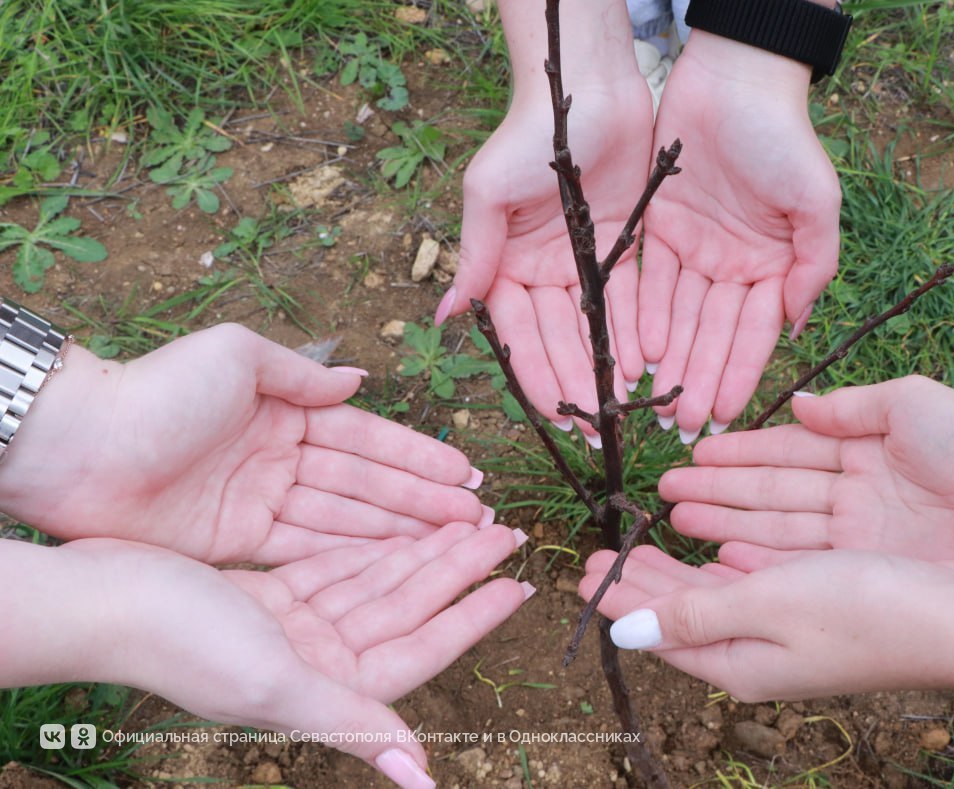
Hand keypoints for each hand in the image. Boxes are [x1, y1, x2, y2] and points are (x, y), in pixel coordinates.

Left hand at [0, 325, 488, 564]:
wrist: (77, 447)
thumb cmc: (157, 391)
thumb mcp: (236, 357)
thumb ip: (301, 375)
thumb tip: (358, 379)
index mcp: (283, 410)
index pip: (366, 439)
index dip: (418, 458)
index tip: (467, 474)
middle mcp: (280, 458)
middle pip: (365, 485)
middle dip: (423, 502)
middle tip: (479, 519)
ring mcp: (259, 503)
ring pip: (344, 522)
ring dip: (398, 532)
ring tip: (454, 544)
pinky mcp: (235, 543)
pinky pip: (304, 551)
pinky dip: (348, 558)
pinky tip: (394, 565)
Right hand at [45, 525, 529, 787]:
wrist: (102, 601)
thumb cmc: (183, 645)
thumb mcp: (276, 684)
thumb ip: (352, 723)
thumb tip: (421, 777)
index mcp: (327, 688)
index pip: (421, 650)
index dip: (472, 618)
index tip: (518, 587)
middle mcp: (316, 662)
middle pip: (407, 610)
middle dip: (458, 572)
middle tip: (507, 534)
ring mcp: (295, 628)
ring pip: (377, 584)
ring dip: (423, 554)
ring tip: (471, 522)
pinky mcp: (270, 597)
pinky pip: (339, 567)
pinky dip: (373, 548)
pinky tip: (405, 529)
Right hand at [442, 79, 654, 438]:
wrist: (588, 89)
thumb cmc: (528, 135)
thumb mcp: (489, 194)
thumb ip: (474, 256)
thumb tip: (441, 317)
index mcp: (506, 263)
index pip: (518, 333)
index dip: (534, 375)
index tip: (552, 415)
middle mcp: (543, 271)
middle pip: (558, 340)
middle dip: (573, 386)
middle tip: (592, 431)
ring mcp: (583, 264)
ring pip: (594, 330)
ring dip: (602, 372)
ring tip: (619, 412)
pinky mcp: (622, 250)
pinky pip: (629, 303)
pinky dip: (633, 336)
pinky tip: (643, 370)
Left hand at [580, 544, 953, 702]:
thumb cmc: (866, 608)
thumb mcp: (767, 603)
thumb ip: (696, 614)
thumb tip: (628, 632)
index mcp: (740, 662)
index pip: (661, 634)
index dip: (620, 602)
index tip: (584, 570)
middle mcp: (761, 656)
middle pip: (683, 618)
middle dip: (641, 586)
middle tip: (601, 554)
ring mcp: (792, 636)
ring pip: (714, 602)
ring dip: (676, 575)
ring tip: (640, 550)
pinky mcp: (820, 611)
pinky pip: (751, 591)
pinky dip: (721, 571)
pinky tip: (714, 554)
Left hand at [639, 33, 839, 440]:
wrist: (735, 75)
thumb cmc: (783, 137)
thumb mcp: (816, 203)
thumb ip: (813, 267)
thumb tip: (798, 327)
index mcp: (774, 264)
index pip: (753, 332)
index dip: (738, 374)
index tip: (724, 416)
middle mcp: (734, 264)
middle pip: (711, 333)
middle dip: (700, 381)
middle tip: (684, 428)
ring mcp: (696, 247)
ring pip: (678, 316)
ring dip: (669, 361)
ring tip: (656, 404)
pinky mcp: (658, 226)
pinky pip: (647, 281)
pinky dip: (641, 317)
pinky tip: (636, 354)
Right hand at [660, 377, 953, 581]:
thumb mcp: (906, 403)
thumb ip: (847, 407)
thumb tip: (794, 402)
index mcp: (862, 448)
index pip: (785, 451)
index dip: (737, 453)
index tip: (691, 453)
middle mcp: (853, 493)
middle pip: (772, 493)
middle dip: (718, 492)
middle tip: (664, 494)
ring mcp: (860, 535)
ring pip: (779, 528)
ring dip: (728, 524)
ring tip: (677, 522)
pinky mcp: (871, 569)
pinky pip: (806, 563)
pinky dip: (763, 558)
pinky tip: (723, 554)